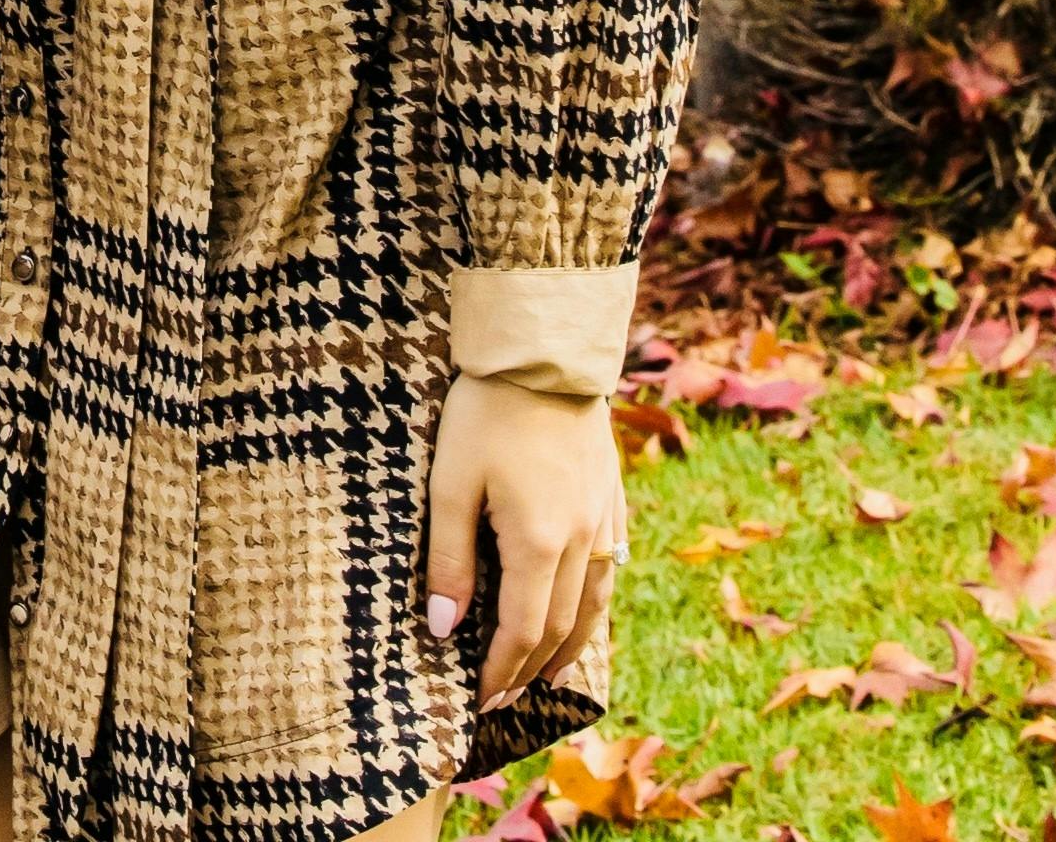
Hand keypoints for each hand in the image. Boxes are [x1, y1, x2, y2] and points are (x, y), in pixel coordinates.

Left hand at [424, 373, 627, 704]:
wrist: (545, 356)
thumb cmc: (486, 414)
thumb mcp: (450, 484)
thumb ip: (449, 560)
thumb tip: (444, 628)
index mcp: (538, 543)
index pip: (521, 631)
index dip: (501, 672)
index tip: (480, 699)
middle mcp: (580, 541)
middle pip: (560, 627)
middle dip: (529, 669)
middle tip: (505, 699)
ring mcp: (602, 520)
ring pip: (594, 604)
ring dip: (569, 647)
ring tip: (548, 677)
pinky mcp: (610, 498)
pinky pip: (610, 568)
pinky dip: (594, 606)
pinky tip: (583, 613)